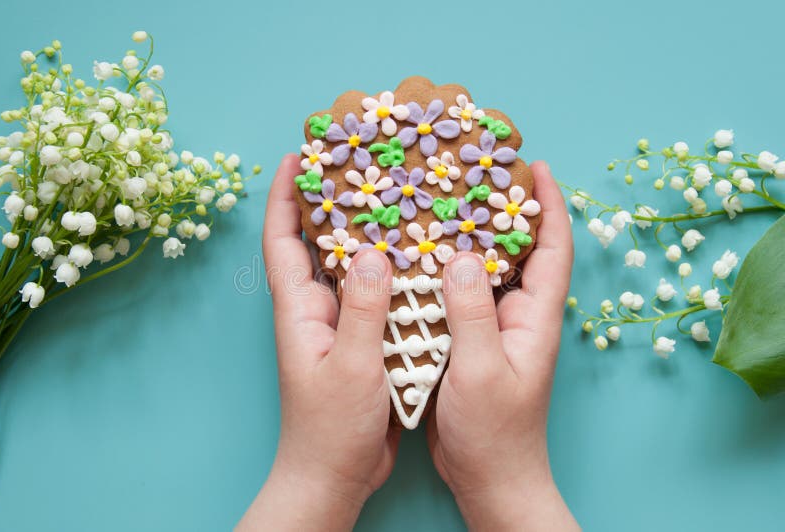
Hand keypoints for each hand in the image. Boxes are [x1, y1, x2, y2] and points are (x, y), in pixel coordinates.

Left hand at [237, 154, 399, 530]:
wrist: (335, 476)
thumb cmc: (331, 428)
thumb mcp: (350, 365)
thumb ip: (361, 309)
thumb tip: (371, 251)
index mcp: (300, 310)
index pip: (282, 241)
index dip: (283, 197)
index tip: (296, 157)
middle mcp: (316, 310)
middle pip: (318, 245)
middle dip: (333, 204)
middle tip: (362, 169)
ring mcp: (340, 325)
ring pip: (352, 269)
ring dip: (370, 237)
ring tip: (400, 203)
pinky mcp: (364, 342)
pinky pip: (378, 297)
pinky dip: (395, 276)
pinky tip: (422, 263)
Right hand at [427, 161, 578, 530]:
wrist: (490, 478)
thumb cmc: (494, 433)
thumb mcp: (481, 371)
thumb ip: (473, 314)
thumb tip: (462, 257)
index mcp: (534, 318)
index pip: (553, 250)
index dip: (548, 205)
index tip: (534, 166)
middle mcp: (518, 316)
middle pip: (518, 251)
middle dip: (503, 209)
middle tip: (473, 174)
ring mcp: (493, 329)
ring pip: (484, 272)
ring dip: (468, 238)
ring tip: (438, 205)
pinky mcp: (469, 342)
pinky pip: (458, 297)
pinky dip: (441, 273)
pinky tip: (415, 261)